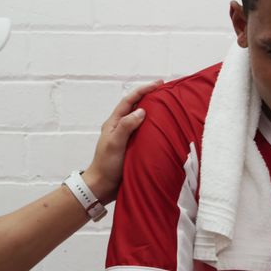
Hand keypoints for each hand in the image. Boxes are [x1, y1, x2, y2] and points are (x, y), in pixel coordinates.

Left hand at [82, 80, 162, 202]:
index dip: (143, 90)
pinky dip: (154, 126)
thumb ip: (126, 126)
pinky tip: (164, 128)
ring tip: (168, 106)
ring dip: (153, 111)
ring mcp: (127, 137)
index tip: (159, 84)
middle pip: (136, 107)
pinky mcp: (132, 147)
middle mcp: (120, 127)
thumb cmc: (106, 165)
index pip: (129, 101)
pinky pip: (145, 132)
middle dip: (150, 97)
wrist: (102, 186)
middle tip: (166, 92)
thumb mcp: (115, 143)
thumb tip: (141, 111)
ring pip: (141, 119)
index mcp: (114, 123)